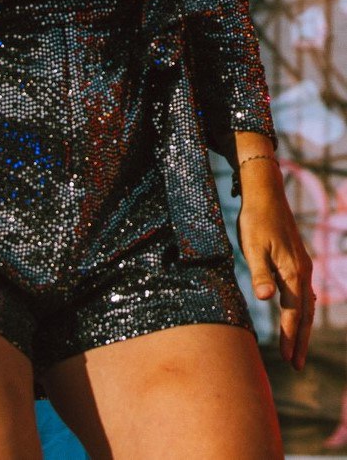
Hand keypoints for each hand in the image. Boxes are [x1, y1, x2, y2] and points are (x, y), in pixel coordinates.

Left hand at [236, 160, 314, 370]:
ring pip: (307, 303)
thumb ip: (260, 273)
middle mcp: (303, 271)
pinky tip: (302, 313)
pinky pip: (305, 291)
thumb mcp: (252, 246)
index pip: (293, 313)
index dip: (291, 337)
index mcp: (292, 271)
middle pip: (305, 313)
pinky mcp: (298, 259)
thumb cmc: (255, 219)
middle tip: (296, 366)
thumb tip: (265, 298)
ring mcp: (303, 264)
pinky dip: (304, 308)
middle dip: (300, 340)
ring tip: (297, 348)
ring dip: (302, 327)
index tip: (288, 359)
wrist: (266, 192)